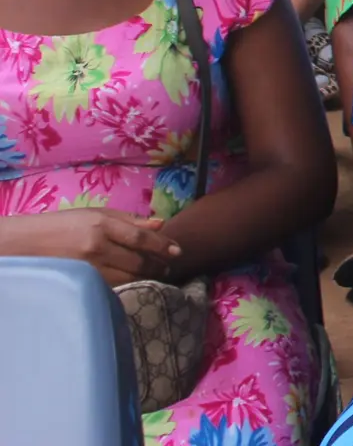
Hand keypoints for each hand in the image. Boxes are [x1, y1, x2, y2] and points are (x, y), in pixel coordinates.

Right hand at [0, 209, 180, 286]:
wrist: (26, 245)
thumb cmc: (65, 225)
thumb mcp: (95, 214)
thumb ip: (129, 220)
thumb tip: (160, 225)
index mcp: (101, 225)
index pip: (140, 238)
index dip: (162, 246)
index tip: (177, 252)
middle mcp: (95, 246)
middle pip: (137, 261)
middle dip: (157, 265)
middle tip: (170, 267)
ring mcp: (87, 268)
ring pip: (127, 277)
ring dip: (146, 278)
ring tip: (157, 276)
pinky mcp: (80, 283)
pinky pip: (112, 287)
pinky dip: (127, 286)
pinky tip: (135, 284)